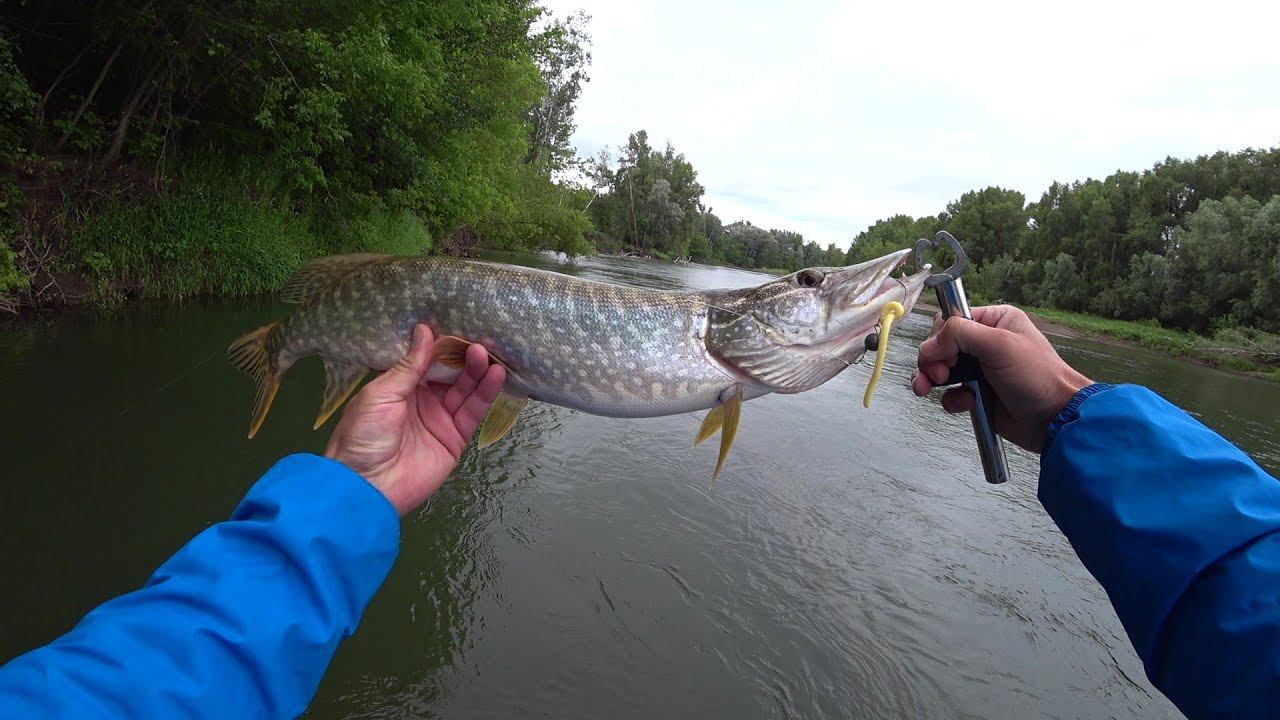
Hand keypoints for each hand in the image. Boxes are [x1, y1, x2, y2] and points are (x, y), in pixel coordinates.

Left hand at [324, 324, 506, 514]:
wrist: (368, 486)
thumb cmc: (364, 435)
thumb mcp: (381, 394)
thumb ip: (409, 365)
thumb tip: (425, 330)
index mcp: (399, 387)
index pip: (427, 360)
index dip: (443, 344)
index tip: (460, 324)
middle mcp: (422, 399)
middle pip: (450, 373)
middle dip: (464, 357)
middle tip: (481, 338)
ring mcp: (440, 419)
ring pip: (466, 390)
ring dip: (478, 372)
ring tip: (489, 354)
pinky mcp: (456, 438)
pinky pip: (474, 412)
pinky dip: (486, 394)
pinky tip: (495, 375)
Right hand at [911, 305, 1090, 452]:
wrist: (1054, 420)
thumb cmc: (1038, 378)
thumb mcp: (1000, 345)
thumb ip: (960, 334)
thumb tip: (929, 345)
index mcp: (995, 321)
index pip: (951, 320)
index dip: (940, 337)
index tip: (943, 355)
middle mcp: (985, 342)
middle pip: (941, 345)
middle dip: (932, 360)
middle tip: (939, 375)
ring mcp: (980, 369)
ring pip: (940, 369)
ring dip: (930, 379)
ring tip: (924, 388)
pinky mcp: (978, 393)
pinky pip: (951, 392)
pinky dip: (951, 399)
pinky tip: (966, 403)